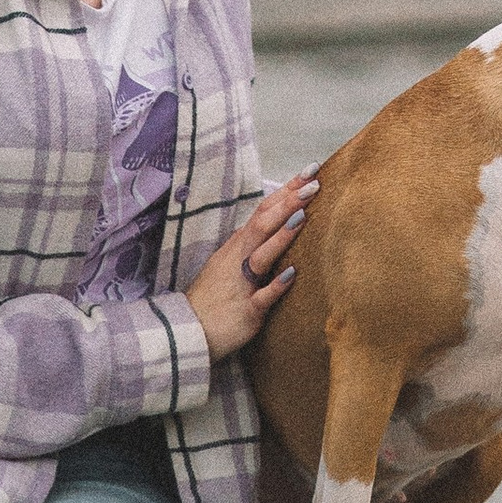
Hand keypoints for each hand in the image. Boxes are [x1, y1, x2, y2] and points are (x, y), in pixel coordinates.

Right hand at [184, 170, 318, 360]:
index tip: (310, 171)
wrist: (188, 332)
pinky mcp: (246, 311)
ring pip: (261, 256)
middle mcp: (239, 260)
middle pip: (263, 225)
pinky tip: (292, 274)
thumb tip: (275, 221)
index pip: (264, 211)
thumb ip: (251, 243)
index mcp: (237, 246)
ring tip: (303, 216)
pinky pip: (261, 297)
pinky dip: (276, 285)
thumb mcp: (229, 262)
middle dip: (288, 203)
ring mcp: (241, 285)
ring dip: (281, 236)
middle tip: (313, 183)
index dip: (286, 191)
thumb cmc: (214, 295)